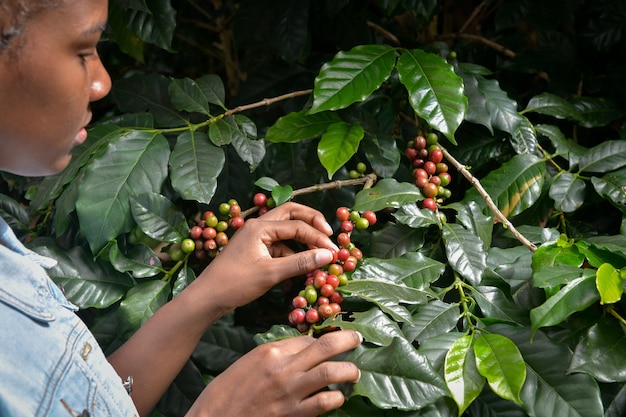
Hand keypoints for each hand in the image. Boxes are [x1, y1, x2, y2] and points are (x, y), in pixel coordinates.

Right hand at [185, 330, 362, 416]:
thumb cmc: (227, 391)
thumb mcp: (249, 363)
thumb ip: (276, 355)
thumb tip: (301, 349)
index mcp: (271, 351)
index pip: (307, 339)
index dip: (324, 337)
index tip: (336, 337)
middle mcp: (284, 368)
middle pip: (325, 347)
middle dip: (346, 340)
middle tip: (358, 340)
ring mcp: (290, 391)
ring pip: (330, 373)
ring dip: (348, 371)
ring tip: (354, 372)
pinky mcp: (293, 414)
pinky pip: (323, 402)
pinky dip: (335, 398)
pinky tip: (337, 397)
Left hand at [193, 202, 338, 312]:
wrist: (207, 298)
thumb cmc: (235, 284)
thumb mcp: (270, 273)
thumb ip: (300, 263)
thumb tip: (328, 255)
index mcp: (260, 227)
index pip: (297, 225)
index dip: (318, 237)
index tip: (334, 251)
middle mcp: (258, 226)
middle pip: (292, 215)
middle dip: (312, 224)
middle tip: (329, 235)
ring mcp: (256, 238)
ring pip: (286, 231)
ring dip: (303, 241)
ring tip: (319, 256)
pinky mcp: (255, 250)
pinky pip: (279, 246)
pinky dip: (292, 255)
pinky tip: (301, 270)